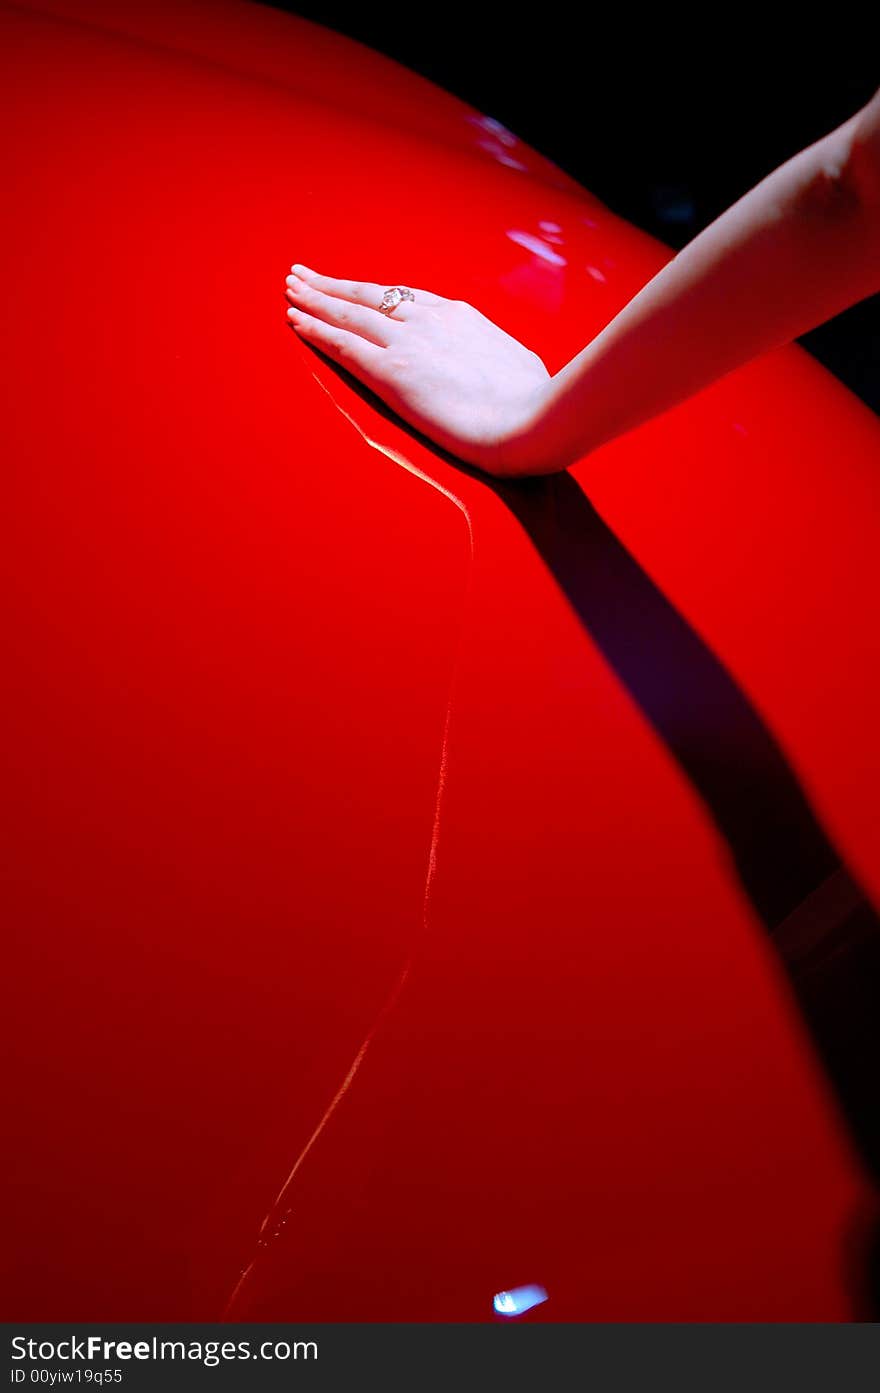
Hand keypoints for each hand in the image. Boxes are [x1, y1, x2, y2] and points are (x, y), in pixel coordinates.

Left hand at [284, 265, 561, 476]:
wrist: (530, 418)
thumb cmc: (534, 401)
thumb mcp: (517, 364)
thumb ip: (493, 358)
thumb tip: (500, 366)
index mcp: (458, 317)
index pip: (404, 299)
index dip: (373, 294)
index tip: (355, 289)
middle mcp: (427, 321)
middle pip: (369, 296)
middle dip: (333, 285)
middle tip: (304, 275)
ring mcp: (407, 343)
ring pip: (348, 313)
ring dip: (315, 300)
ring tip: (291, 289)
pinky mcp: (392, 373)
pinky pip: (343, 345)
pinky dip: (316, 330)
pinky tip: (296, 321)